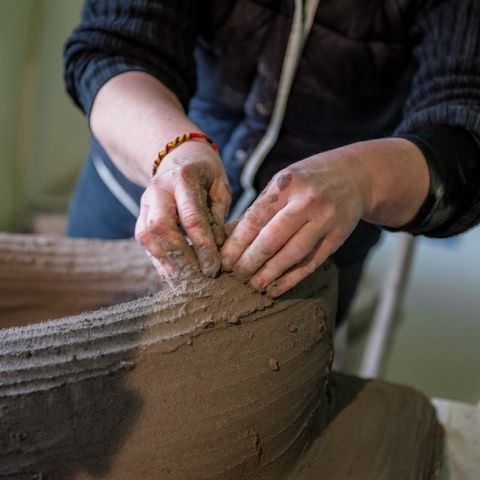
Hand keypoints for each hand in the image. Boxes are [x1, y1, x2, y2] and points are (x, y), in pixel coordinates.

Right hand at [135, 141, 230, 281]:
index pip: (192, 218)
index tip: (215, 267)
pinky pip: (145, 244)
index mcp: (183, 178)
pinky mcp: (139, 217)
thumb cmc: (205, 175)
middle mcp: (158, 190)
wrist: (176, 156)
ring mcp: (144, 204)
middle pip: (162, 229)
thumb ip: (219, 215)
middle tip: (202, 278)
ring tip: (190, 282)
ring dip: (169, 264)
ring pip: (148, 239)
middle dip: (182, 258)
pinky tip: (176, 277)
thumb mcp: (220, 187)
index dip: (203, 247)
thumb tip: (217, 250)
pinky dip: (161, 263)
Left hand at [221, 138, 428, 296]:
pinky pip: (311, 263)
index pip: (255, 219)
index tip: (223, 260)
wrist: (356, 176)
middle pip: (272, 240)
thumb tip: (228, 236)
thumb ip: (258, 208)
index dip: (236, 244)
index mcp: (286, 185)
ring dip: (269, 274)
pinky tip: (275, 289)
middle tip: (235, 275)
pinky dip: (291, 279)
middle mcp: (307, 202)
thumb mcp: (282, 182)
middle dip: (249, 262)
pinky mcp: (337, 238)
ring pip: (292, 255)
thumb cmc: (308, 180)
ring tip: (252, 285)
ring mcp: (325, 221)